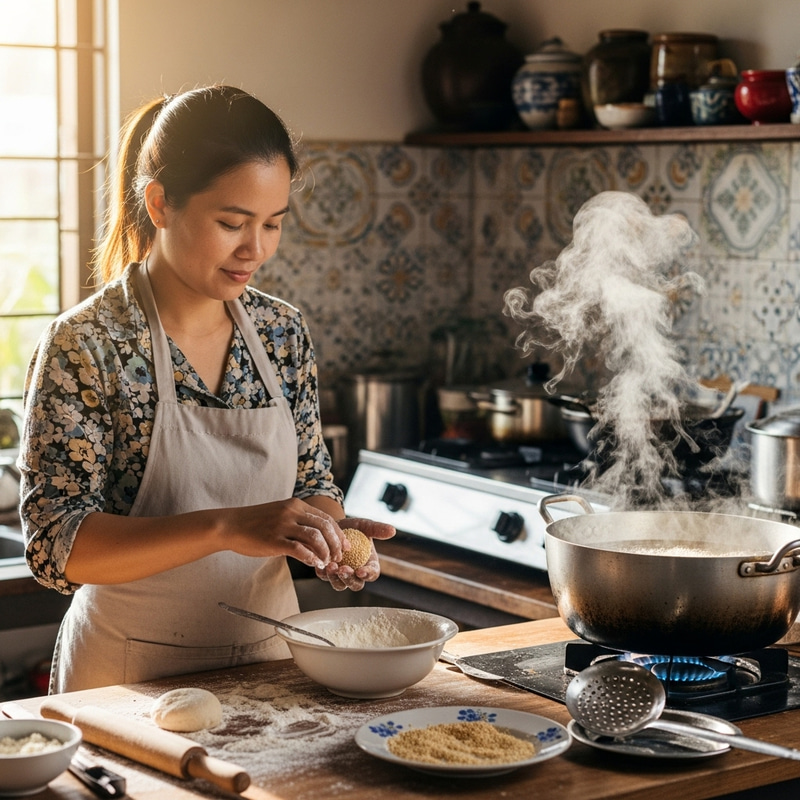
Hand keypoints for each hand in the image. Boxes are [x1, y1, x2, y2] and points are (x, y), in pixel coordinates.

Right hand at [223, 497, 347, 568]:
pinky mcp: (275, 539)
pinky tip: (314, 564)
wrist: (231, 525)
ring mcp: (283, 525)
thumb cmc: (255, 523)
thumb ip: (298, 522)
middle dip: (336, 544)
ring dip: (325, 553)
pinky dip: (311, 558)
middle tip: (338, 557)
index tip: (345, 546)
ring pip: (316, 538)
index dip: (339, 534)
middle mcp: (292, 512)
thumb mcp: (281, 515)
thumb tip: (318, 538)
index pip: (326, 518)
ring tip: (326, 563)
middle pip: (325, 527)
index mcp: (296, 505)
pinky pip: (299, 549)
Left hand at [316, 517, 394, 590]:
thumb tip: (393, 530)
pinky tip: (321, 565)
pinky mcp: (328, 573)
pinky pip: (325, 577)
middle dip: (350, 579)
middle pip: (356, 584)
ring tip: (331, 566)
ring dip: (335, 579)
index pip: (372, 574)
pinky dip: (323, 573)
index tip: (361, 570)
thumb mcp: (365, 526)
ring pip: (340, 585)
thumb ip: (377, 529)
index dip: (368, 574)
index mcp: (369, 564)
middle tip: (343, 570)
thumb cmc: (353, 528)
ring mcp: (341, 575)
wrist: (335, 526)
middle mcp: (356, 573)